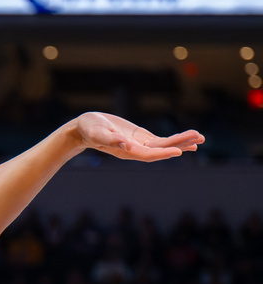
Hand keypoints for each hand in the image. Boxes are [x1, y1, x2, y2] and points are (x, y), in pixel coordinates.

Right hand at [74, 112, 203, 161]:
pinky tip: (189, 140)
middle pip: (161, 149)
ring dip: (182, 142)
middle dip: (180, 143)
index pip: (148, 154)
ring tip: (200, 138)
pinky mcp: (141, 138)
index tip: (179, 151)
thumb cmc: (88, 129)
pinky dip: (176, 140)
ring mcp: (139, 145)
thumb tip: (125, 144)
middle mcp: (135, 150)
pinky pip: (162, 141)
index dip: (163, 153)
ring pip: (164, 145)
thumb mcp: (97, 131)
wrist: (83, 129)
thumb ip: (110, 138)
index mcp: (125, 151)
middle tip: (198, 137)